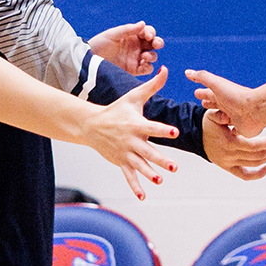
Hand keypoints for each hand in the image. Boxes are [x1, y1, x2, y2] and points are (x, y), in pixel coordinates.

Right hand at [83, 67, 181, 199]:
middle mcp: (131, 140)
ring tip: (159, 180)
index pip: (152, 127)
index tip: (174, 132)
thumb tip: (166, 69)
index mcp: (136, 124)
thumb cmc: (117, 109)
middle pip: (148, 151)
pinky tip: (143, 196)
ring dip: (148, 174)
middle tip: (174, 167)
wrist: (90, 124)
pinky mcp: (121, 162)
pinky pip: (128, 176)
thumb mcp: (134, 97)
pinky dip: (135, 186)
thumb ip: (153, 85)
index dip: (163, 130)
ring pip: (139, 165)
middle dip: (160, 159)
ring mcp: (125, 153)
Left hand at [89, 21, 161, 75]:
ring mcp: (136, 58)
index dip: (151, 32)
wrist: (90, 61)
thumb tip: (143, 24)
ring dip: (152, 55)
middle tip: (156, 44)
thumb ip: (128, 29)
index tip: (147, 35)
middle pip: (154, 44)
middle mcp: (137, 46)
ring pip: (153, 56)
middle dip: (158, 42)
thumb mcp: (112, 34)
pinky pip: (147, 69)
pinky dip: (148, 66)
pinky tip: (142, 64)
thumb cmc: (99, 44)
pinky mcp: (134, 70)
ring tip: (144, 56)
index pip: (148, 32)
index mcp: (133, 35)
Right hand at [187, 69, 265, 136]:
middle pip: (216, 104)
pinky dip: (231, 131)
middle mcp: (228, 104)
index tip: (196, 93)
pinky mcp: (240, 128)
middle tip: (203, 104)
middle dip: (209, 103)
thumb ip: (202, 77)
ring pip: (223, 117)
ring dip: (218, 117)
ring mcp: (235, 116)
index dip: (202, 94)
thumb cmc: (236, 96)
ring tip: (213, 118)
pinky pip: (234, 130)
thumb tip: (187, 72)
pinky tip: (229, 132)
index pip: (209, 93)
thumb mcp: (216, 84)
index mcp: (222, 95)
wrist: (255, 110)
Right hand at [203, 117, 265, 179]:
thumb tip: (225, 116)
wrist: (196, 135)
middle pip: (256, 156)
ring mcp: (229, 163)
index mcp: (228, 143)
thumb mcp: (212, 116)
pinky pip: (245, 175)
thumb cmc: (208, 123)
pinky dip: (258, 174)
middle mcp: (229, 156)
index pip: (252, 146)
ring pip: (254, 164)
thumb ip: (219, 114)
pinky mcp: (228, 168)